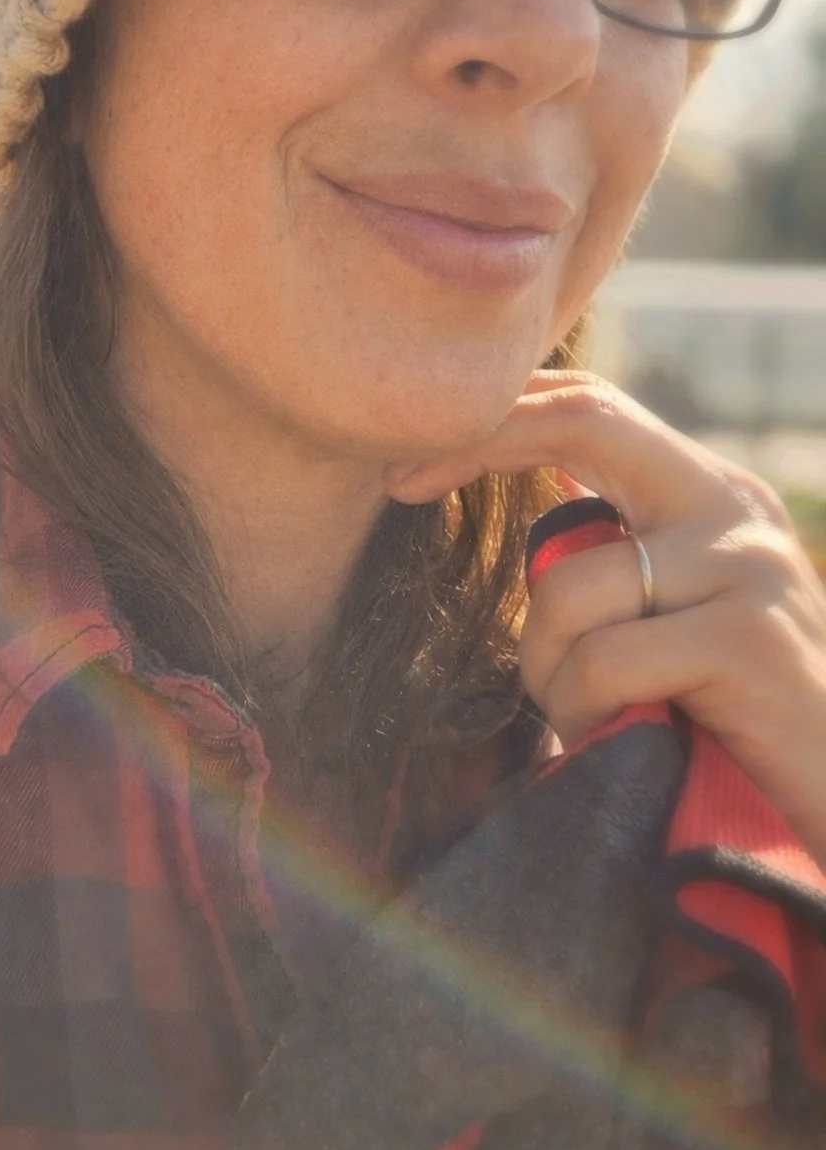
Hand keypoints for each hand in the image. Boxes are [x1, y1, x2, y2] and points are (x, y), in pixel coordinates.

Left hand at [385, 371, 825, 869]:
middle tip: (399, 482)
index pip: (591, 408)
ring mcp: (749, 568)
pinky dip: (583, 711)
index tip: (404, 465)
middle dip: (478, 440)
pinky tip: (618, 741)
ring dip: (544, 670)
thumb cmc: (722, 723)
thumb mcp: (664, 618)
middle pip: (585, 421)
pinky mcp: (750, 641)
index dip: (493, 418)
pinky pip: (605, 660)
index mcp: (705, 495)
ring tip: (584, 718)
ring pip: (569, 586)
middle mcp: (733, 508)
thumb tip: (528, 491)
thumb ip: (613, 555)